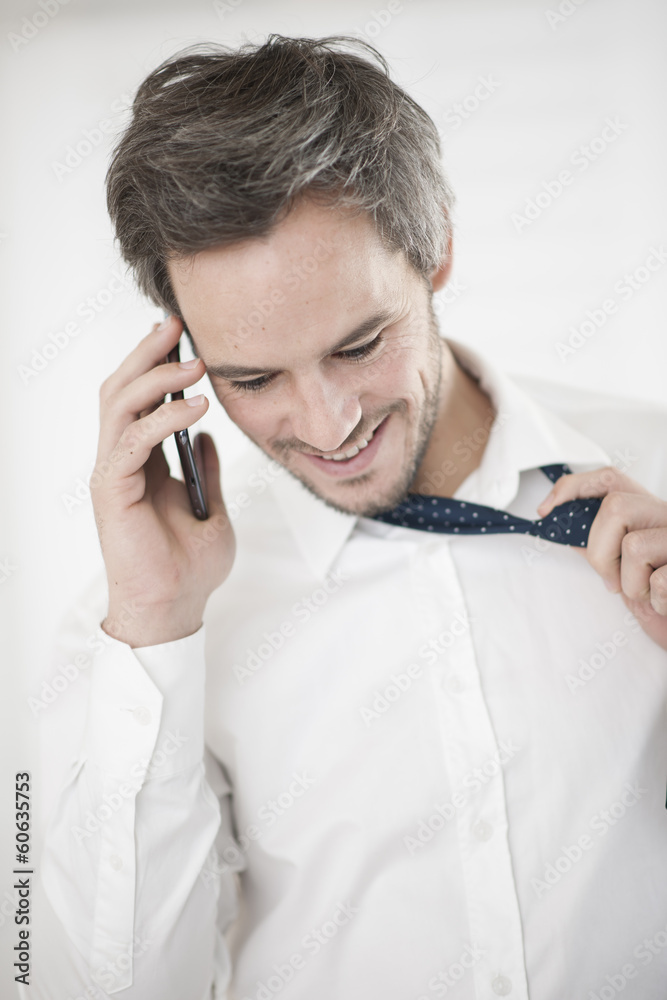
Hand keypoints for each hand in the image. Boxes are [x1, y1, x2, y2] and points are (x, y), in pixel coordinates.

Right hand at [91, 315, 234, 646]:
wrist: (176, 607)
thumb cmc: (191, 566)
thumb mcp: (213, 507)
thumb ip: (206, 470)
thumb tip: (207, 436)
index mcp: (141, 461)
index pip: (139, 398)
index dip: (155, 363)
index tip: (182, 335)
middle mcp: (121, 460)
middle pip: (121, 388)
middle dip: (148, 353)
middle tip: (177, 325)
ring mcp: (113, 472)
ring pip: (120, 404)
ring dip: (156, 377)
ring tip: (194, 364)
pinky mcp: (113, 489)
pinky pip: (133, 440)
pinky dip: (163, 418)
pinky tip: (195, 409)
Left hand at [537, 467, 666, 651]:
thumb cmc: (659, 596)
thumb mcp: (624, 567)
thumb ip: (600, 543)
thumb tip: (563, 525)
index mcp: (650, 512)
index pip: (609, 479)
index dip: (573, 487)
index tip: (547, 510)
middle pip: (615, 507)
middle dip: (600, 552)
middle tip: (613, 580)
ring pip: (633, 546)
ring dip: (630, 584)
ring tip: (648, 593)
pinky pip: (658, 581)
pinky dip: (655, 601)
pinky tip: (665, 603)